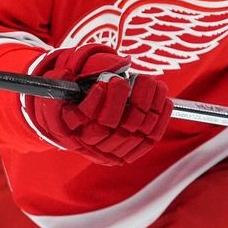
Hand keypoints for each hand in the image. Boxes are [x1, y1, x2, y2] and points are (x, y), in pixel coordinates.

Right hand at [26, 44, 171, 165]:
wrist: (82, 128)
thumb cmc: (75, 102)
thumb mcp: (65, 88)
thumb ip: (63, 79)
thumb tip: (65, 73)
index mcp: (70, 129)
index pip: (83, 118)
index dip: (96, 101)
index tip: (105, 82)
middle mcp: (90, 144)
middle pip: (112, 125)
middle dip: (126, 97)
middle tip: (137, 77)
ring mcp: (111, 152)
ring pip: (134, 131)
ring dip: (148, 103)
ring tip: (152, 82)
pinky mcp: (129, 154)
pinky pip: (149, 139)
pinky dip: (161, 118)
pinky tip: (164, 99)